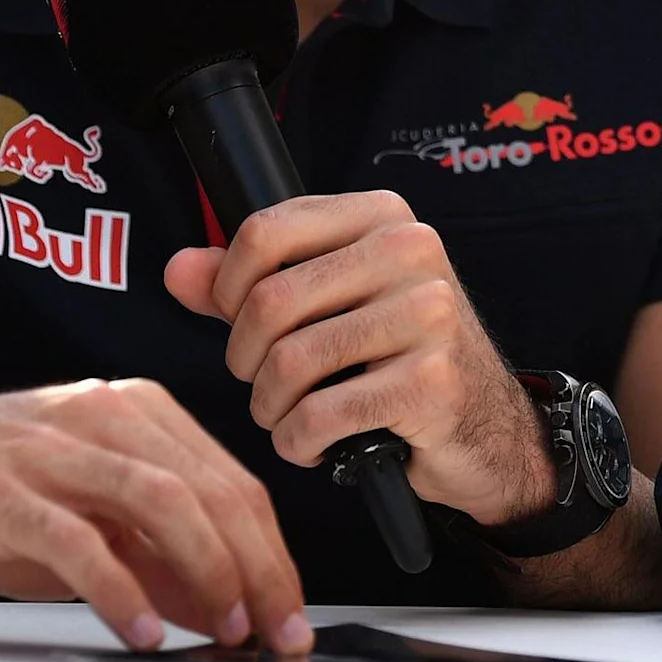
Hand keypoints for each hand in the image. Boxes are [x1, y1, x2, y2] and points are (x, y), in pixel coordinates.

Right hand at [0, 379, 307, 655]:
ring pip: (160, 502)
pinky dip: (120, 590)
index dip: (273, 552)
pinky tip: (143, 629)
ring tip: (228, 627)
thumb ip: (153, 551)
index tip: (292, 608)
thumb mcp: (84, 510)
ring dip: (208, 572)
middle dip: (259, 568)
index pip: (232, 480)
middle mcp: (100, 415)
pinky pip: (77, 540)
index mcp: (134, 409)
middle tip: (278, 628)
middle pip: (210, 490)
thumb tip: (222, 606)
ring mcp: (48, 448)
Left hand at [165, 192, 554, 524]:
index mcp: (383, 217)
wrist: (483, 425)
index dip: (227, 287)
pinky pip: (321, 416)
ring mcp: (428, 315)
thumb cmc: (397, 357)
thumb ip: (249, 285)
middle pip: (270, 302)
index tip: (239, 322)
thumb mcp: (329, 304)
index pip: (266, 231)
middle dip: (246, 360)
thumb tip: (178, 270)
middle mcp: (412, 252)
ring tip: (288, 417)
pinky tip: (317, 444)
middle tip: (263, 384)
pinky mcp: (431, 382)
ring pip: (290, 363)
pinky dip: (300, 443)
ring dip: (270, 408)